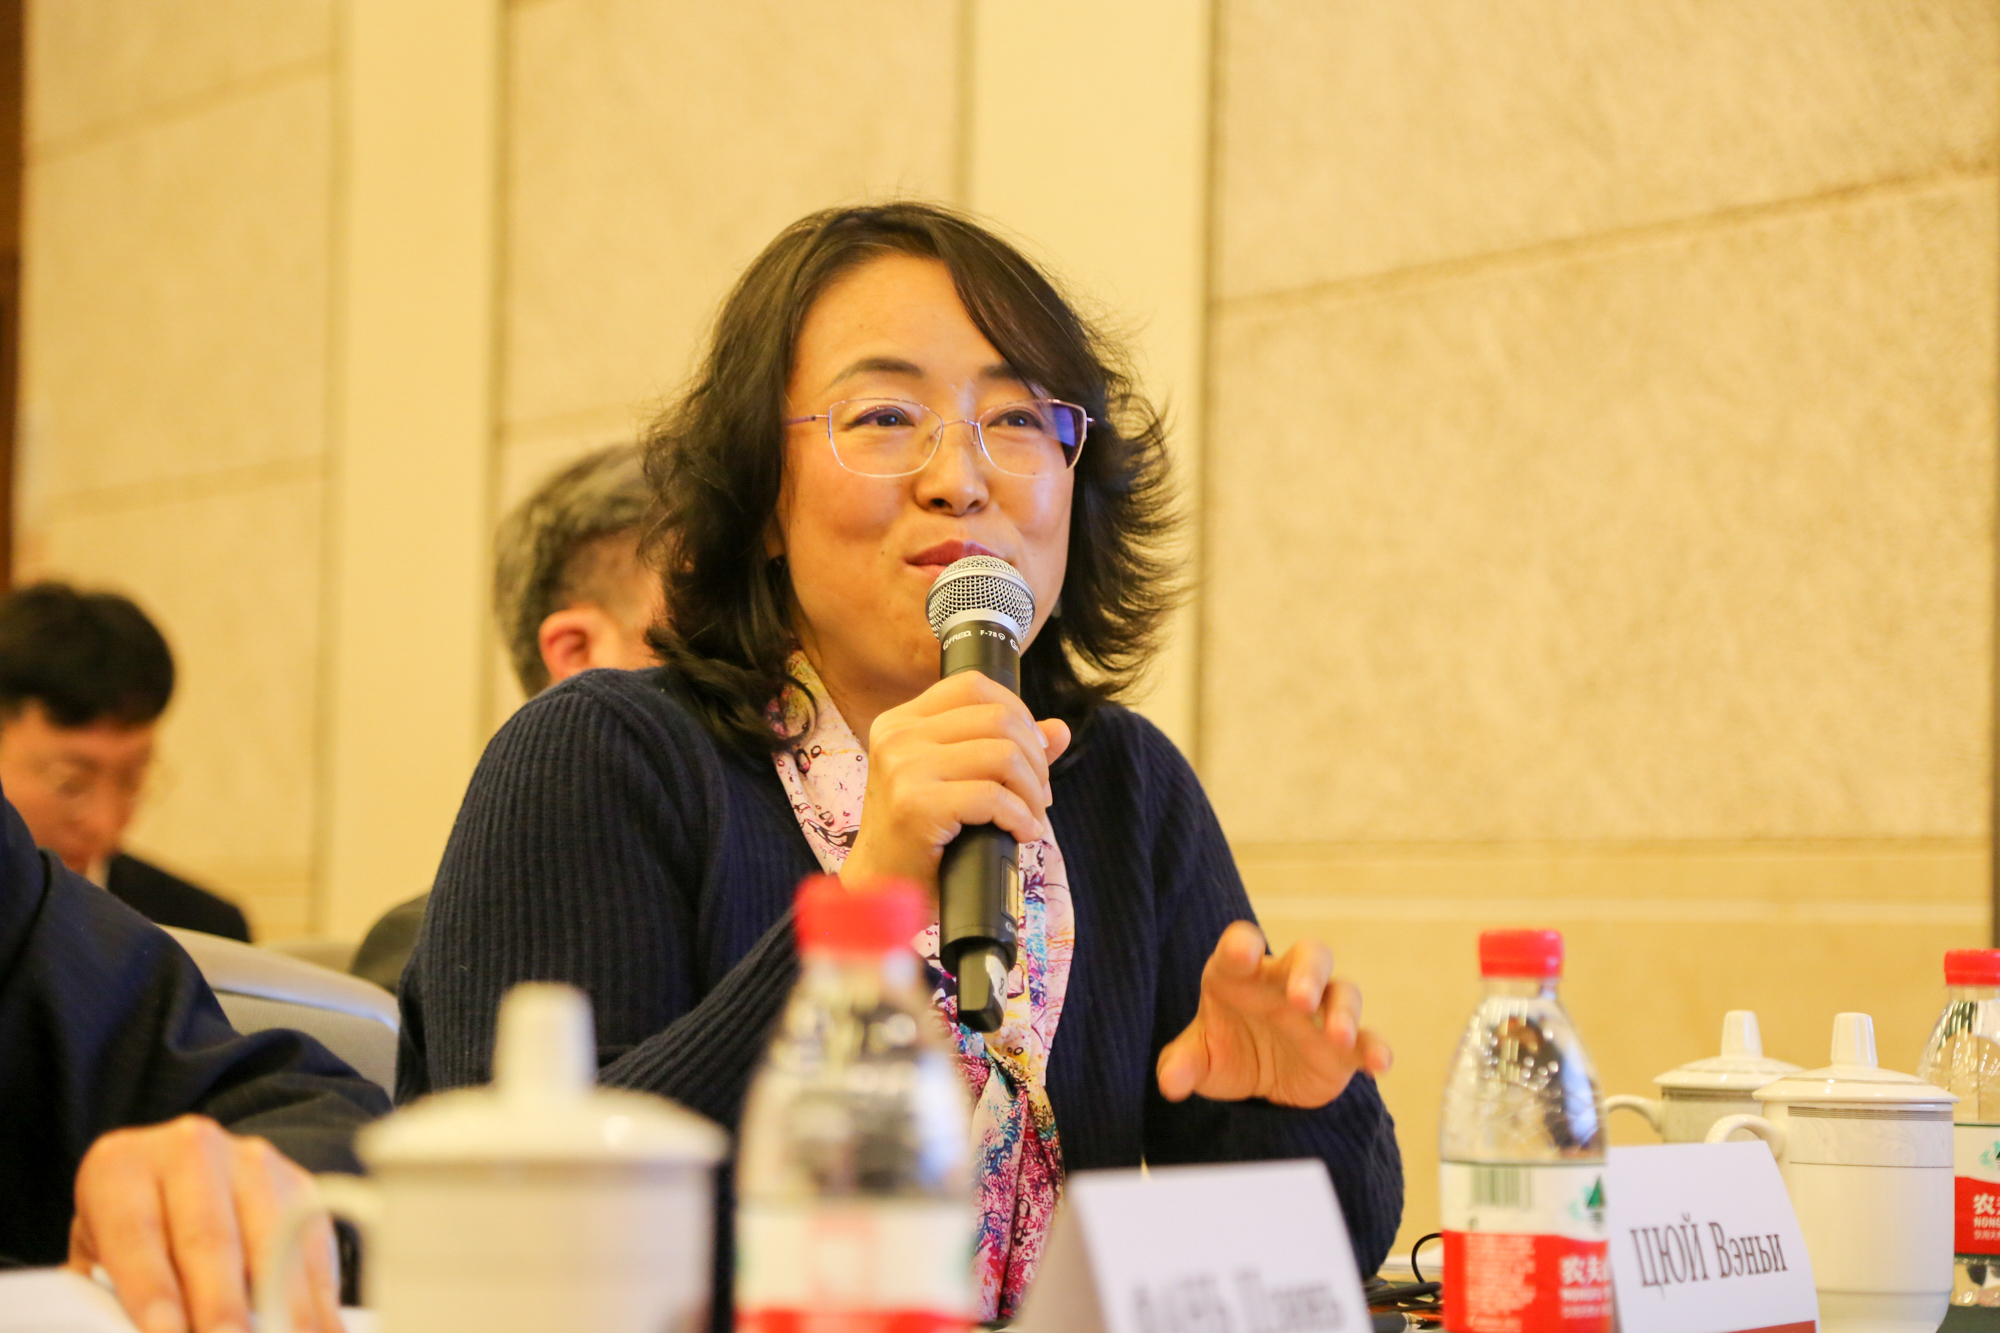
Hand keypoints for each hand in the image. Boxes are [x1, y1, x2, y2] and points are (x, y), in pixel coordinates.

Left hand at [68, 1115, 341, 1332]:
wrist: (175, 1178)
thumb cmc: (130, 1236)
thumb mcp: (98, 1260)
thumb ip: (109, 1300)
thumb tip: (146, 1330)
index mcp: (121, 1169)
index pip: (135, 1234)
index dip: (153, 1292)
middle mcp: (191, 1151)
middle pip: (209, 1237)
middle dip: (220, 1305)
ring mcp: (253, 1162)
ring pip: (271, 1241)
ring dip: (281, 1307)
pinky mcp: (299, 1185)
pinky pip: (315, 1248)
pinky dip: (320, 1303)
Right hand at [842, 670, 1071, 894]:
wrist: (880, 885)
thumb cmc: (919, 835)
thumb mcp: (956, 780)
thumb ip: (1004, 749)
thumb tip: (1060, 730)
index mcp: (901, 722)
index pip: (973, 686)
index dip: (1018, 712)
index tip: (1034, 750)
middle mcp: (898, 736)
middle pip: (998, 718)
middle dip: (1036, 757)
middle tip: (1039, 794)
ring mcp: (905, 769)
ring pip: (1003, 754)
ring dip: (1033, 791)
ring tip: (1030, 816)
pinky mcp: (917, 805)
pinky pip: (993, 797)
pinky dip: (1021, 817)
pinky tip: (1022, 833)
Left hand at [1157, 922, 1391, 1106]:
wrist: (1257, 1087)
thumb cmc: (1225, 1051)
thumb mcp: (1198, 1059)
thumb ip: (1181, 1064)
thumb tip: (1170, 1082)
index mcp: (1240, 974)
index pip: (1241, 946)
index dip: (1242, 945)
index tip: (1242, 952)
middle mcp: (1285, 984)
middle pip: (1309, 956)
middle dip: (1308, 973)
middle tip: (1300, 999)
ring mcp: (1319, 1013)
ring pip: (1343, 992)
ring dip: (1343, 1011)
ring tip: (1337, 1036)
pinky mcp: (1343, 1049)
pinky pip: (1366, 1040)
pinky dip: (1376, 1048)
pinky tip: (1379, 1064)